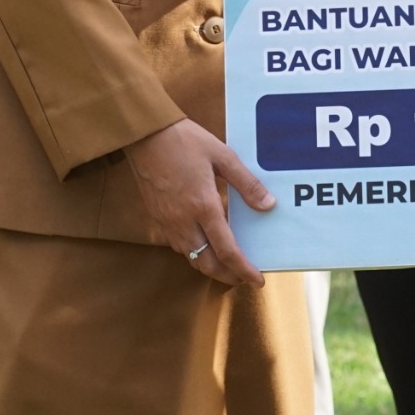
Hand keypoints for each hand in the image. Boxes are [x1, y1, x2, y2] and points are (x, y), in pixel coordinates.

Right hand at [124, 117, 273, 287]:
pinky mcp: (157, 217)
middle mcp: (184, 221)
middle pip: (207, 264)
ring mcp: (168, 221)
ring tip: (227, 263)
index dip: (244, 270)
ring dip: (210, 266)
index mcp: (204, 207)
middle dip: (228, 276)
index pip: (227, 251)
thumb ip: (246, 184)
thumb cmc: (185, 141)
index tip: (257, 280)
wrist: (146, 135)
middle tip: (244, 277)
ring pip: (191, 258)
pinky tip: (204, 242)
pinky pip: (178, 245)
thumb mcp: (223, 156)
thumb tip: (268, 205)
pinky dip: (194, 252)